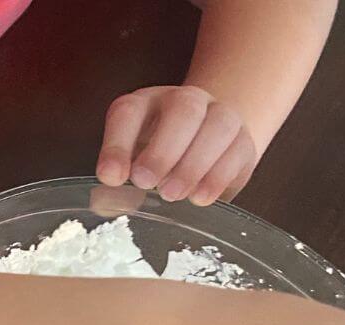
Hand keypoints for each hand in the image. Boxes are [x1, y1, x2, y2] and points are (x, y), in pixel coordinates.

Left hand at [96, 85, 257, 204]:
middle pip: (183, 110)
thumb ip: (116, 178)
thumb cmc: (156, 156)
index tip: (110, 177)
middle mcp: (184, 102)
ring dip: (193, 164)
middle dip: (163, 150)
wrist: (204, 140)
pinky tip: (200, 198)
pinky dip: (219, 177)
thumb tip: (101, 203)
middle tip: (146, 183)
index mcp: (144, 105)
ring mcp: (218, 115)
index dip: (117, 145)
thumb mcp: (129, 163)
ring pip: (218, 126)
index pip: (128, 113)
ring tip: (173, 195)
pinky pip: (238, 151)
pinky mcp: (243, 140)